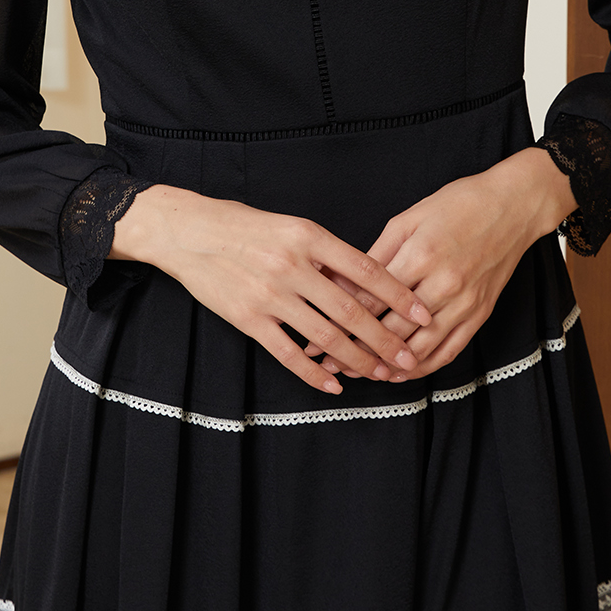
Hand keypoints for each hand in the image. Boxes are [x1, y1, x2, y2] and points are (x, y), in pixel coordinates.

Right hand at [109, 185, 433, 395]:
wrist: (188, 232)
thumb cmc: (244, 226)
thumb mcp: (292, 226)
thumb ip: (326, 255)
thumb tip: (365, 284)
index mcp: (309, 236)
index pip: (366, 270)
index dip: (398, 295)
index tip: (422, 313)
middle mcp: (292, 266)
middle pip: (351, 311)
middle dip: (385, 339)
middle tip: (408, 359)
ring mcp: (270, 295)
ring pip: (326, 337)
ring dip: (357, 360)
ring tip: (380, 374)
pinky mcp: (249, 319)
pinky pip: (289, 353)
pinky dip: (315, 374)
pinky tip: (334, 384)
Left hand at [305, 148, 574, 382]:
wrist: (512, 206)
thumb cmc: (457, 204)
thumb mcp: (409, 218)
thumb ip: (377, 254)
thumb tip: (342, 280)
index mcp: (420, 255)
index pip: (371, 300)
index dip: (340, 322)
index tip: (317, 336)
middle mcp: (443, 284)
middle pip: (392, 330)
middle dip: (356, 350)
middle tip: (328, 363)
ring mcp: (464, 303)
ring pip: (419, 348)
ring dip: (387, 366)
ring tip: (360, 374)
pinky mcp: (479, 314)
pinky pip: (449, 350)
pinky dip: (423, 367)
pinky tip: (402, 373)